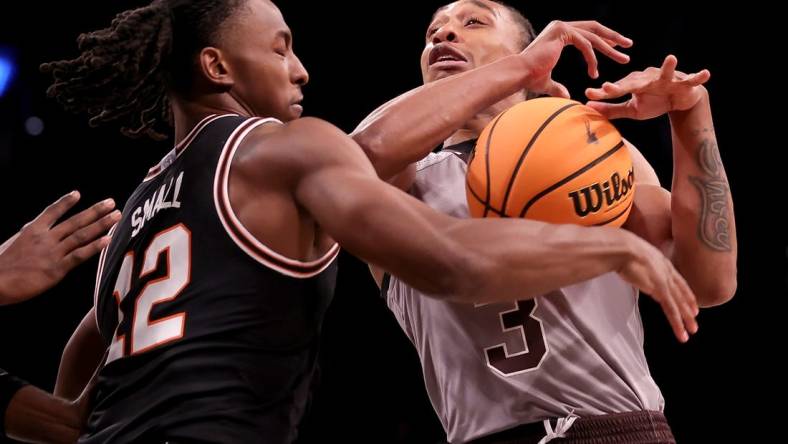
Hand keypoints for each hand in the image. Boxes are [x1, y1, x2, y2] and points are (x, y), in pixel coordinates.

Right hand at [0, 191, 119, 304]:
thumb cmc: (1, 266)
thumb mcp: (13, 244)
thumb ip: (29, 237)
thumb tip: (34, 229)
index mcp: (31, 231)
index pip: (51, 212)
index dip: (65, 202)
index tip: (77, 193)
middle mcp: (44, 238)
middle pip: (75, 221)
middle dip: (95, 211)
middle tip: (111, 202)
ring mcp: (52, 253)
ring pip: (81, 235)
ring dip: (101, 224)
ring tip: (116, 215)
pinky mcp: (56, 269)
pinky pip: (79, 255)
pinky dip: (94, 246)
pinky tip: (107, 239)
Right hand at [520, 20, 632, 97]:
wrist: (518, 74)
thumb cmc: (529, 77)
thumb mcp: (548, 82)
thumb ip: (558, 87)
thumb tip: (566, 96)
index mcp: (559, 33)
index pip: (587, 32)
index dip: (603, 39)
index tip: (617, 47)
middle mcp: (561, 26)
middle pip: (594, 28)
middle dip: (613, 37)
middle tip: (628, 45)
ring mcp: (561, 27)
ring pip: (593, 36)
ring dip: (611, 48)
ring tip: (624, 58)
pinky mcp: (562, 33)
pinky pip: (585, 45)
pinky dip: (592, 59)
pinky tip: (594, 73)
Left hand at [585, 54, 710, 119]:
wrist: (679, 100)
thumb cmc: (653, 101)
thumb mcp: (631, 109)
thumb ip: (611, 109)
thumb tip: (587, 105)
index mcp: (634, 84)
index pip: (616, 89)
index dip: (603, 92)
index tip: (588, 93)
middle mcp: (648, 78)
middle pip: (634, 82)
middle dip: (622, 85)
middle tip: (608, 88)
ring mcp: (666, 79)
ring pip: (666, 73)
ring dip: (669, 66)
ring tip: (671, 58)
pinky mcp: (683, 83)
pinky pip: (692, 80)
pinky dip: (698, 77)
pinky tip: (706, 73)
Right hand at [617, 231, 698, 342]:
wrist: (622, 248)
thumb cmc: (621, 248)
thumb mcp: (633, 253)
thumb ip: (637, 261)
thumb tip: (631, 266)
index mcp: (661, 262)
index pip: (677, 280)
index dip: (685, 292)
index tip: (691, 301)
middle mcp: (667, 272)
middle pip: (681, 293)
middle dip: (689, 307)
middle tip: (695, 318)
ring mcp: (665, 281)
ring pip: (679, 304)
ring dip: (686, 319)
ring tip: (692, 330)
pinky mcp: (660, 290)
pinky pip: (672, 310)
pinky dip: (677, 323)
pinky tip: (681, 331)